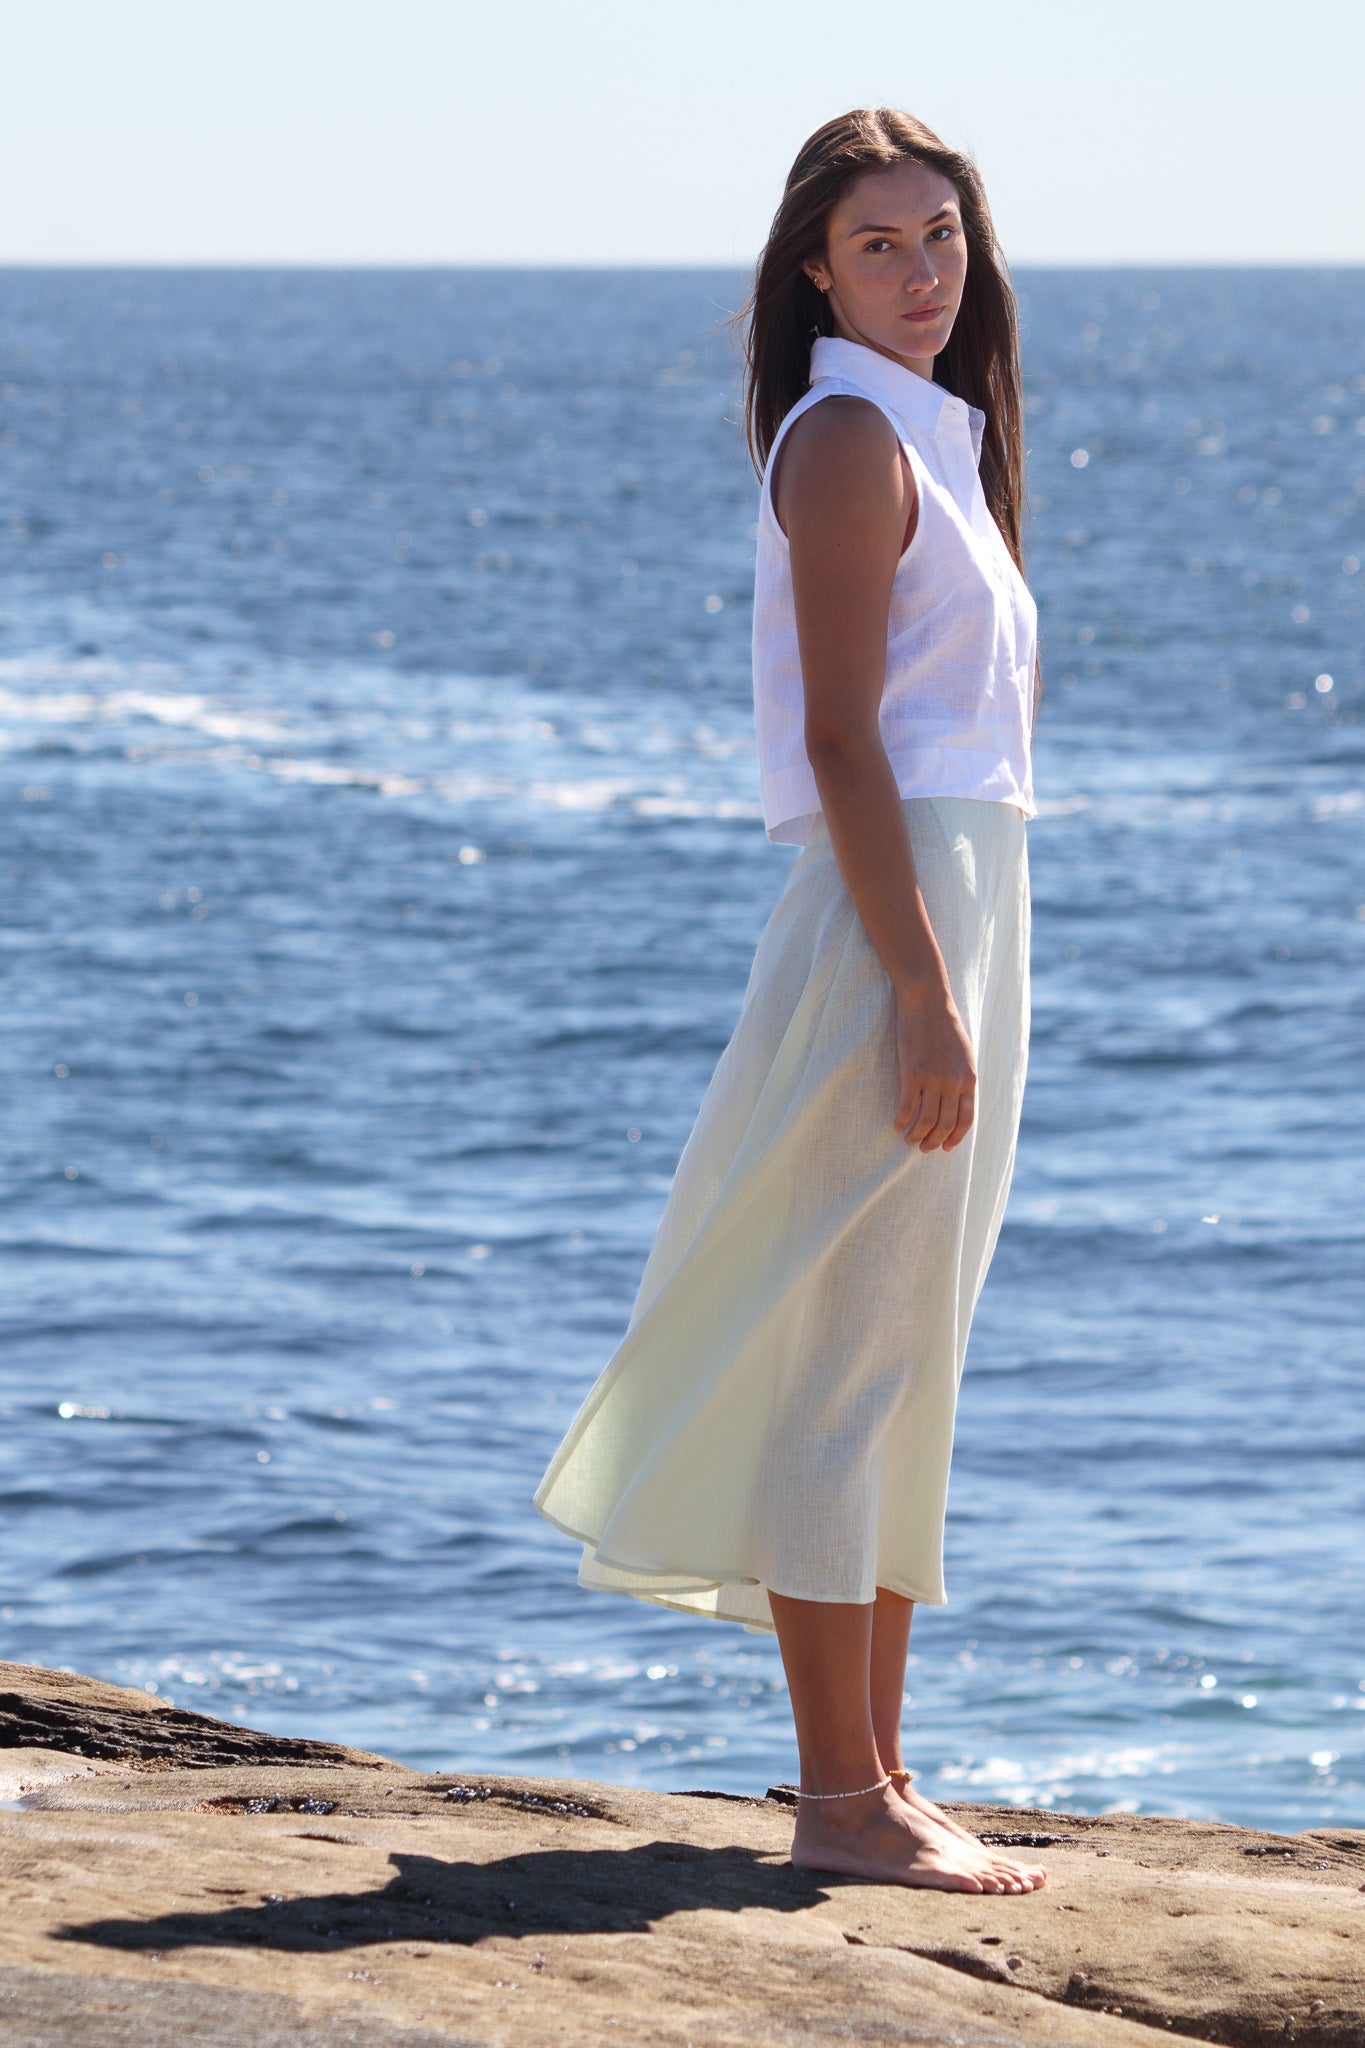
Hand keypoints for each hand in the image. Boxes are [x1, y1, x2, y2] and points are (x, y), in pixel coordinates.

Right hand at [891, 985, 976, 1152]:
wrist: (928, 1002)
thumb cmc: (945, 1025)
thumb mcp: (964, 1053)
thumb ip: (963, 1077)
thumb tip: (959, 1100)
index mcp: (969, 1078)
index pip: (966, 1119)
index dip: (956, 1137)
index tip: (947, 1147)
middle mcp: (953, 1082)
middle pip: (945, 1124)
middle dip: (934, 1141)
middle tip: (924, 1147)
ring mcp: (933, 1079)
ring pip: (926, 1121)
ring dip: (916, 1135)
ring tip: (909, 1140)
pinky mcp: (912, 1073)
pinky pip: (907, 1107)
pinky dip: (901, 1120)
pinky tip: (896, 1125)